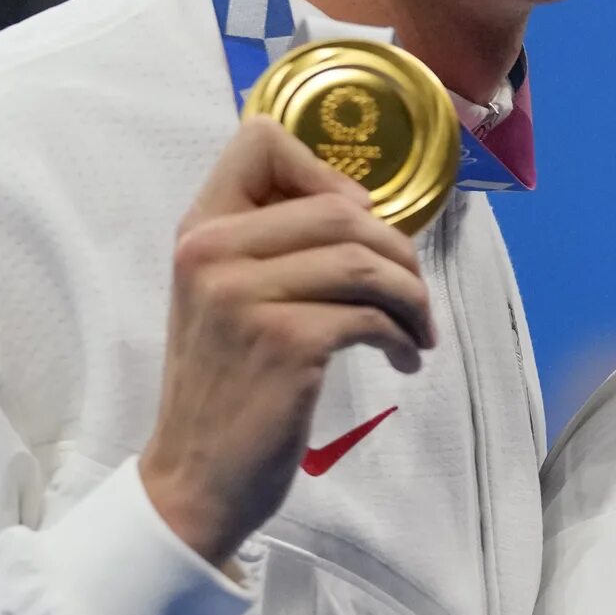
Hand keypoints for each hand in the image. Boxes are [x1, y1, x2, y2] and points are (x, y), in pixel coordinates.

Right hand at [137, 118, 436, 569]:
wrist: (197, 475)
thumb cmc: (229, 384)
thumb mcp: (228, 297)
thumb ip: (272, 244)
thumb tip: (360, 205)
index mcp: (200, 230)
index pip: (260, 139)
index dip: (326, 171)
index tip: (358, 223)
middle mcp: (213, 252)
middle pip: (342, 207)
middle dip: (399, 252)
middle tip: (414, 298)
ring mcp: (244, 296)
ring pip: (366, 261)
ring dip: (413, 298)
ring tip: (419, 332)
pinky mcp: (285, 342)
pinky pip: (373, 316)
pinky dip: (405, 337)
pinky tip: (405, 360)